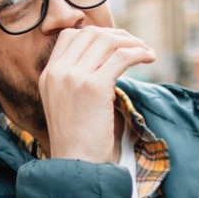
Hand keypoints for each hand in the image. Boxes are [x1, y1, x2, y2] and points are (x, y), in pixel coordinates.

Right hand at [39, 27, 154, 162]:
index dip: (95, 34)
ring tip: (146, 51)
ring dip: (132, 42)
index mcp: (48, 74)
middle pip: (90, 34)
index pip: (69, 36)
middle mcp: (58, 71)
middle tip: (135, 45)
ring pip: (107, 42)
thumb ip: (76, 80)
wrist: (76, 163)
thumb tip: (106, 60)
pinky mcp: (94, 87)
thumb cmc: (78, 139)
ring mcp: (74, 77)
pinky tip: (150, 57)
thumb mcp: (67, 103)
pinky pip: (121, 56)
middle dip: (117, 35)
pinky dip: (139, 52)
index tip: (115, 43)